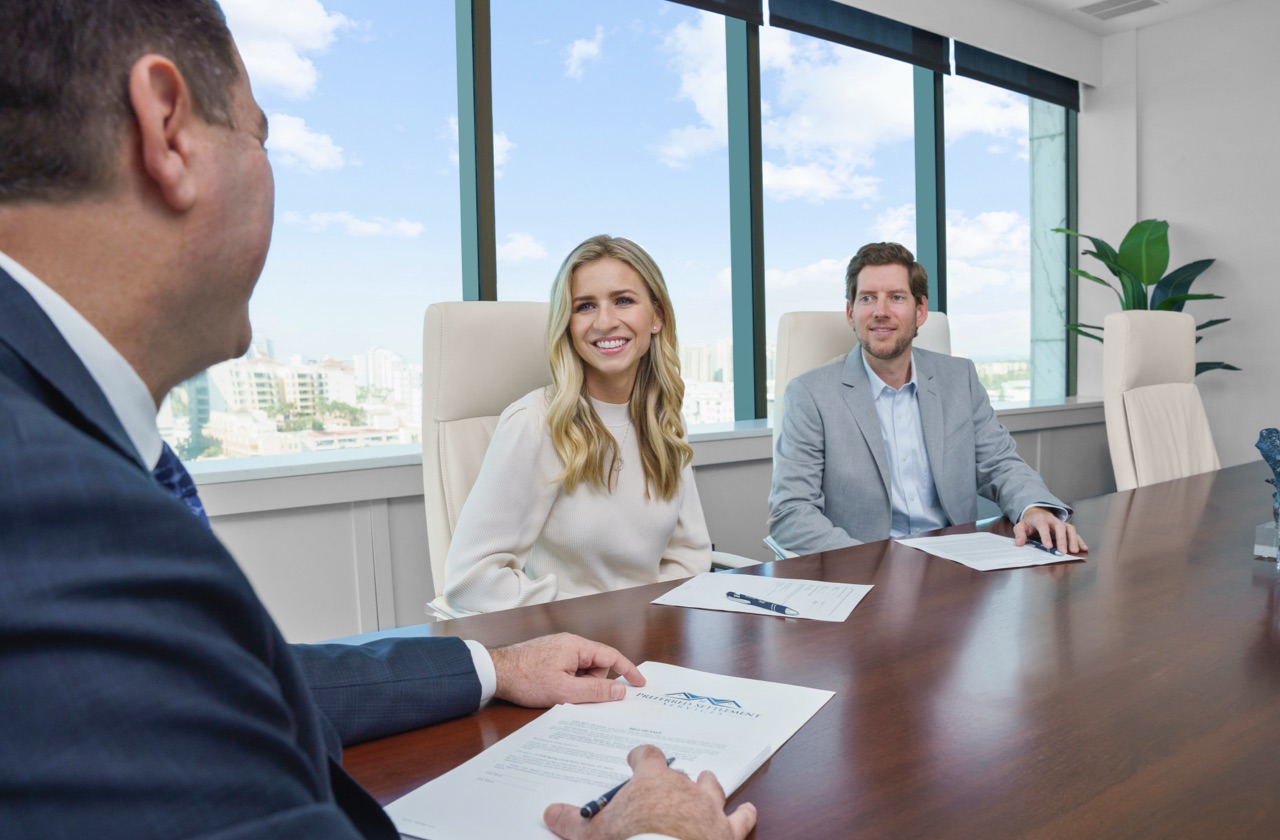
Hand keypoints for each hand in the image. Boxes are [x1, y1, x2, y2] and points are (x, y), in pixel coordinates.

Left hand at [489, 633, 643, 706]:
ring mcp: (558, 649)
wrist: (494, 672)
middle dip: (592, 684)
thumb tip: (620, 690)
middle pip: (596, 665)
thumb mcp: (564, 691)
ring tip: (558, 693)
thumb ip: (595, 692)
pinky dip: (568, 682)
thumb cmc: (526, 679)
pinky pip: (569, 670)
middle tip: (575, 696)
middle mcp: (570, 643)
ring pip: (582, 670)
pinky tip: (554, 690)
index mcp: (577, 646)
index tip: (640, 683)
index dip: (628, 670)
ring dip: (578, 685)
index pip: (611, 656)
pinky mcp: (549, 657)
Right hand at [543, 744, 757, 839]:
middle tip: (664, 787)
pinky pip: (741, 818)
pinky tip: (749, 811)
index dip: (641, 757)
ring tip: (705, 781)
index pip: (648, 756)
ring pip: (711, 786)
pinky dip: (745, 814)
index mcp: (651, 780)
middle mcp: (683, 786)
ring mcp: (707, 807)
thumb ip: (572, 821)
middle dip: (673, 778)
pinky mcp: (726, 831)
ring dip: (708, 784)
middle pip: (679, 772)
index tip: (635, 761)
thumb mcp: (592, 834)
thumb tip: (551, 813)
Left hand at [1014, 506, 1087, 553]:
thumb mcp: (1021, 526)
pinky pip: (1075, 533)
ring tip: (1075, 551)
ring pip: (1070, 529)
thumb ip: (1020, 534)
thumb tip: (1019, 543)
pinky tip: (1084, 548)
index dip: (1046, 536)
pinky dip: (1080, 540)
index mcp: (1040, 519)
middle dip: (1062, 539)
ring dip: (1073, 540)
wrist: (1037, 513)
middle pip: (1060, 527)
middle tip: (1063, 551)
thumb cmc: (1030, 522)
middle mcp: (1053, 520)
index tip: (1048, 546)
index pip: (1043, 526)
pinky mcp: (1067, 528)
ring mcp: (1061, 523)